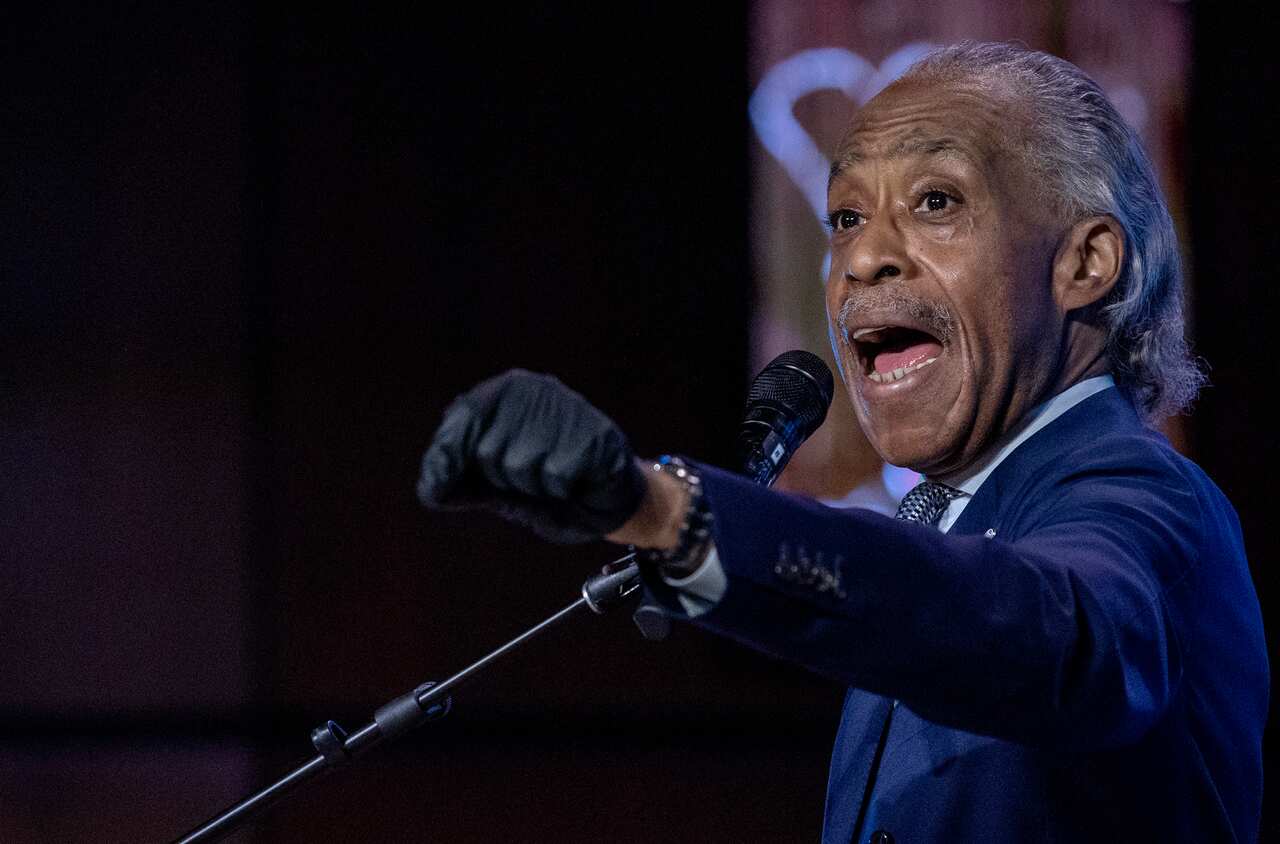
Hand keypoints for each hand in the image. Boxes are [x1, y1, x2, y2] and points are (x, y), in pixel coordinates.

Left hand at [417, 370, 648, 542]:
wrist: (605, 501)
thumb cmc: (545, 487)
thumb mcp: (495, 481)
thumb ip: (460, 477)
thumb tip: (428, 487)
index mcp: (506, 392)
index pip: (462, 419)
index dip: (443, 459)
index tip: (434, 488)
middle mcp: (535, 390)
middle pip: (485, 451)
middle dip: (502, 479)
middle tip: (530, 477)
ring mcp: (566, 409)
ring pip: (519, 466)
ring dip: (534, 486)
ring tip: (554, 479)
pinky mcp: (594, 434)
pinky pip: (555, 476)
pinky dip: (562, 490)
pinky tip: (576, 481)